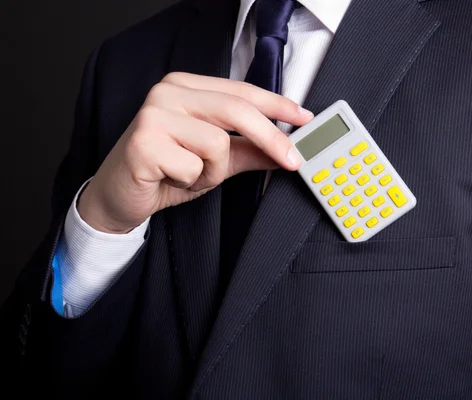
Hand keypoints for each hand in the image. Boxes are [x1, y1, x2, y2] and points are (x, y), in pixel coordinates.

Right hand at [78, 72, 312, 233]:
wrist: (119, 198)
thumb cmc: (167, 173)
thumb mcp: (216, 161)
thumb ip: (249, 150)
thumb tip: (288, 148)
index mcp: (186, 87)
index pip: (241, 91)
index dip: (277, 105)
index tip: (305, 118)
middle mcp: (168, 92)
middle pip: (236, 110)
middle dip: (270, 138)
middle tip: (293, 161)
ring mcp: (153, 114)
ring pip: (217, 143)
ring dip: (213, 171)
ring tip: (191, 175)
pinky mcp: (143, 141)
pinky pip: (193, 166)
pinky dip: (191, 182)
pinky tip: (171, 179)